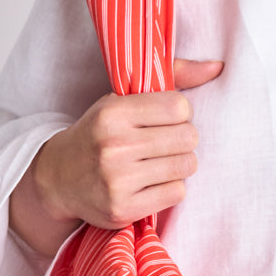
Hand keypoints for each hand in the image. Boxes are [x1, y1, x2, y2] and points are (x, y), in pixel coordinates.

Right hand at [15, 57, 224, 249]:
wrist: (57, 179)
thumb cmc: (99, 133)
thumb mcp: (122, 99)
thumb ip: (172, 76)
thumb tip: (218, 67)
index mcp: (113, 112)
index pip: (179, 107)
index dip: (179, 114)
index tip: (164, 120)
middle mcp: (114, 146)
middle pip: (188, 138)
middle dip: (182, 140)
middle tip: (163, 143)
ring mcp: (117, 180)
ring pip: (186, 166)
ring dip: (178, 164)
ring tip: (158, 163)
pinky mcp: (122, 209)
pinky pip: (176, 193)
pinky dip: (170, 188)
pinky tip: (150, 183)